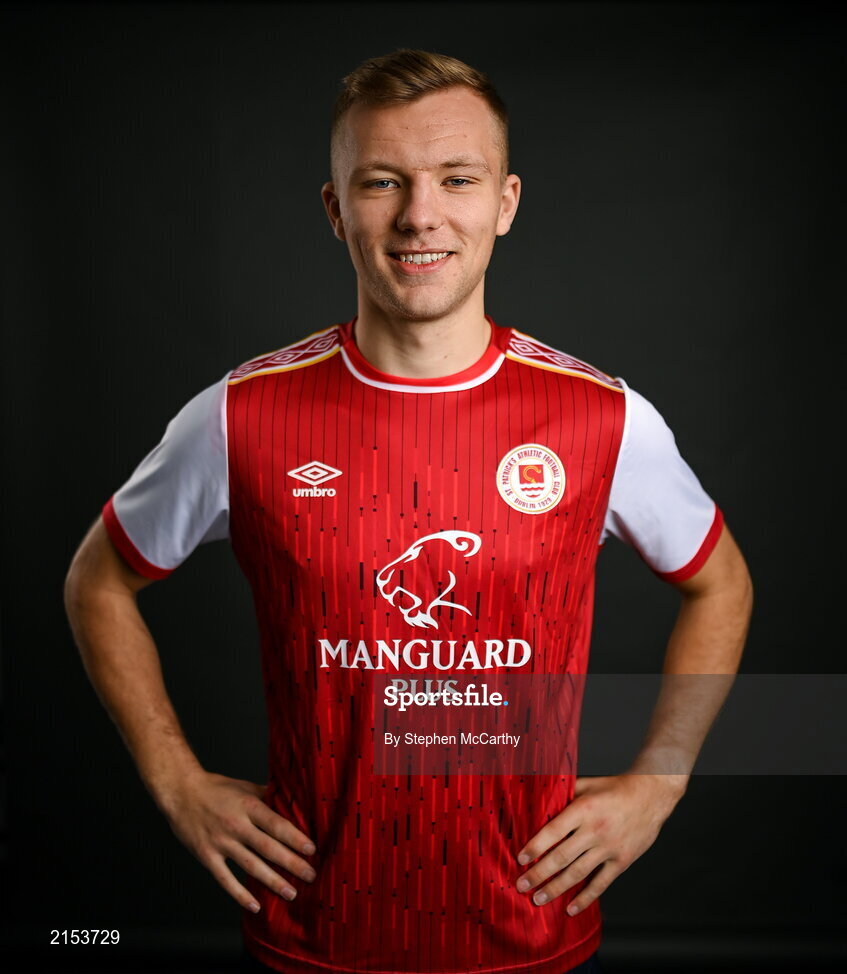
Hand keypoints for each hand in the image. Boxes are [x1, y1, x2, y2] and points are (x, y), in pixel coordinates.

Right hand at [156, 769, 317, 913]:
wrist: (181, 792)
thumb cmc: (215, 788)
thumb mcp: (245, 786)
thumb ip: (268, 796)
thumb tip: (292, 802)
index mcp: (248, 805)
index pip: (277, 824)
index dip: (295, 838)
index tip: (312, 850)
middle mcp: (236, 825)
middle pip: (269, 848)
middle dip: (292, 863)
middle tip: (310, 876)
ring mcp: (221, 842)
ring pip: (251, 866)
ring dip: (273, 881)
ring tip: (291, 893)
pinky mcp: (207, 856)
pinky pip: (225, 879)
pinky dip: (240, 894)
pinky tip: (255, 906)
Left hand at [515, 773, 684, 913]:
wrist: (651, 795)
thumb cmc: (615, 788)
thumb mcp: (587, 784)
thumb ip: (563, 793)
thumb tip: (538, 800)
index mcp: (584, 808)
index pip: (553, 831)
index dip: (535, 846)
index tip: (520, 859)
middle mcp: (595, 830)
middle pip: (561, 856)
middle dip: (539, 874)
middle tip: (521, 886)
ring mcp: (609, 848)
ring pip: (578, 873)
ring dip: (556, 889)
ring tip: (538, 900)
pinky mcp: (622, 861)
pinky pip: (601, 883)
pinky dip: (585, 898)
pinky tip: (571, 909)